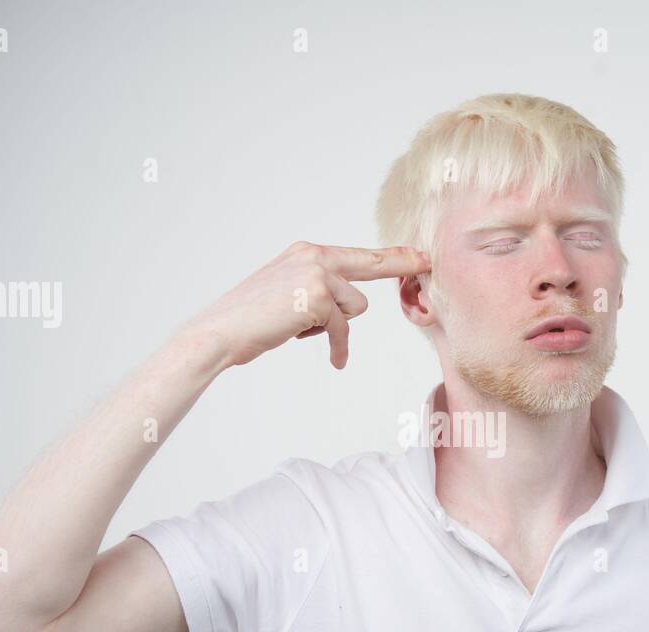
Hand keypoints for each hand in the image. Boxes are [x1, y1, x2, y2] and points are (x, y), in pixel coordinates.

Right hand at [190, 240, 429, 369]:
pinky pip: (342, 329)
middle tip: (427, 261)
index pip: (355, 254)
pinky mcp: (318, 298)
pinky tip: (334, 360)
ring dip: (335, 326)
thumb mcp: (286, 293)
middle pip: (369, 266)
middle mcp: (313, 256)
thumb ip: (317, 289)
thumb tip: (345, 305)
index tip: (417, 254)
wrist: (221, 331)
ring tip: (300, 328)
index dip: (389, 256)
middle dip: (399, 264)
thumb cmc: (250, 320)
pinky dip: (337, 347)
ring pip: (355, 307)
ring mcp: (316, 274)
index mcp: (306, 252)